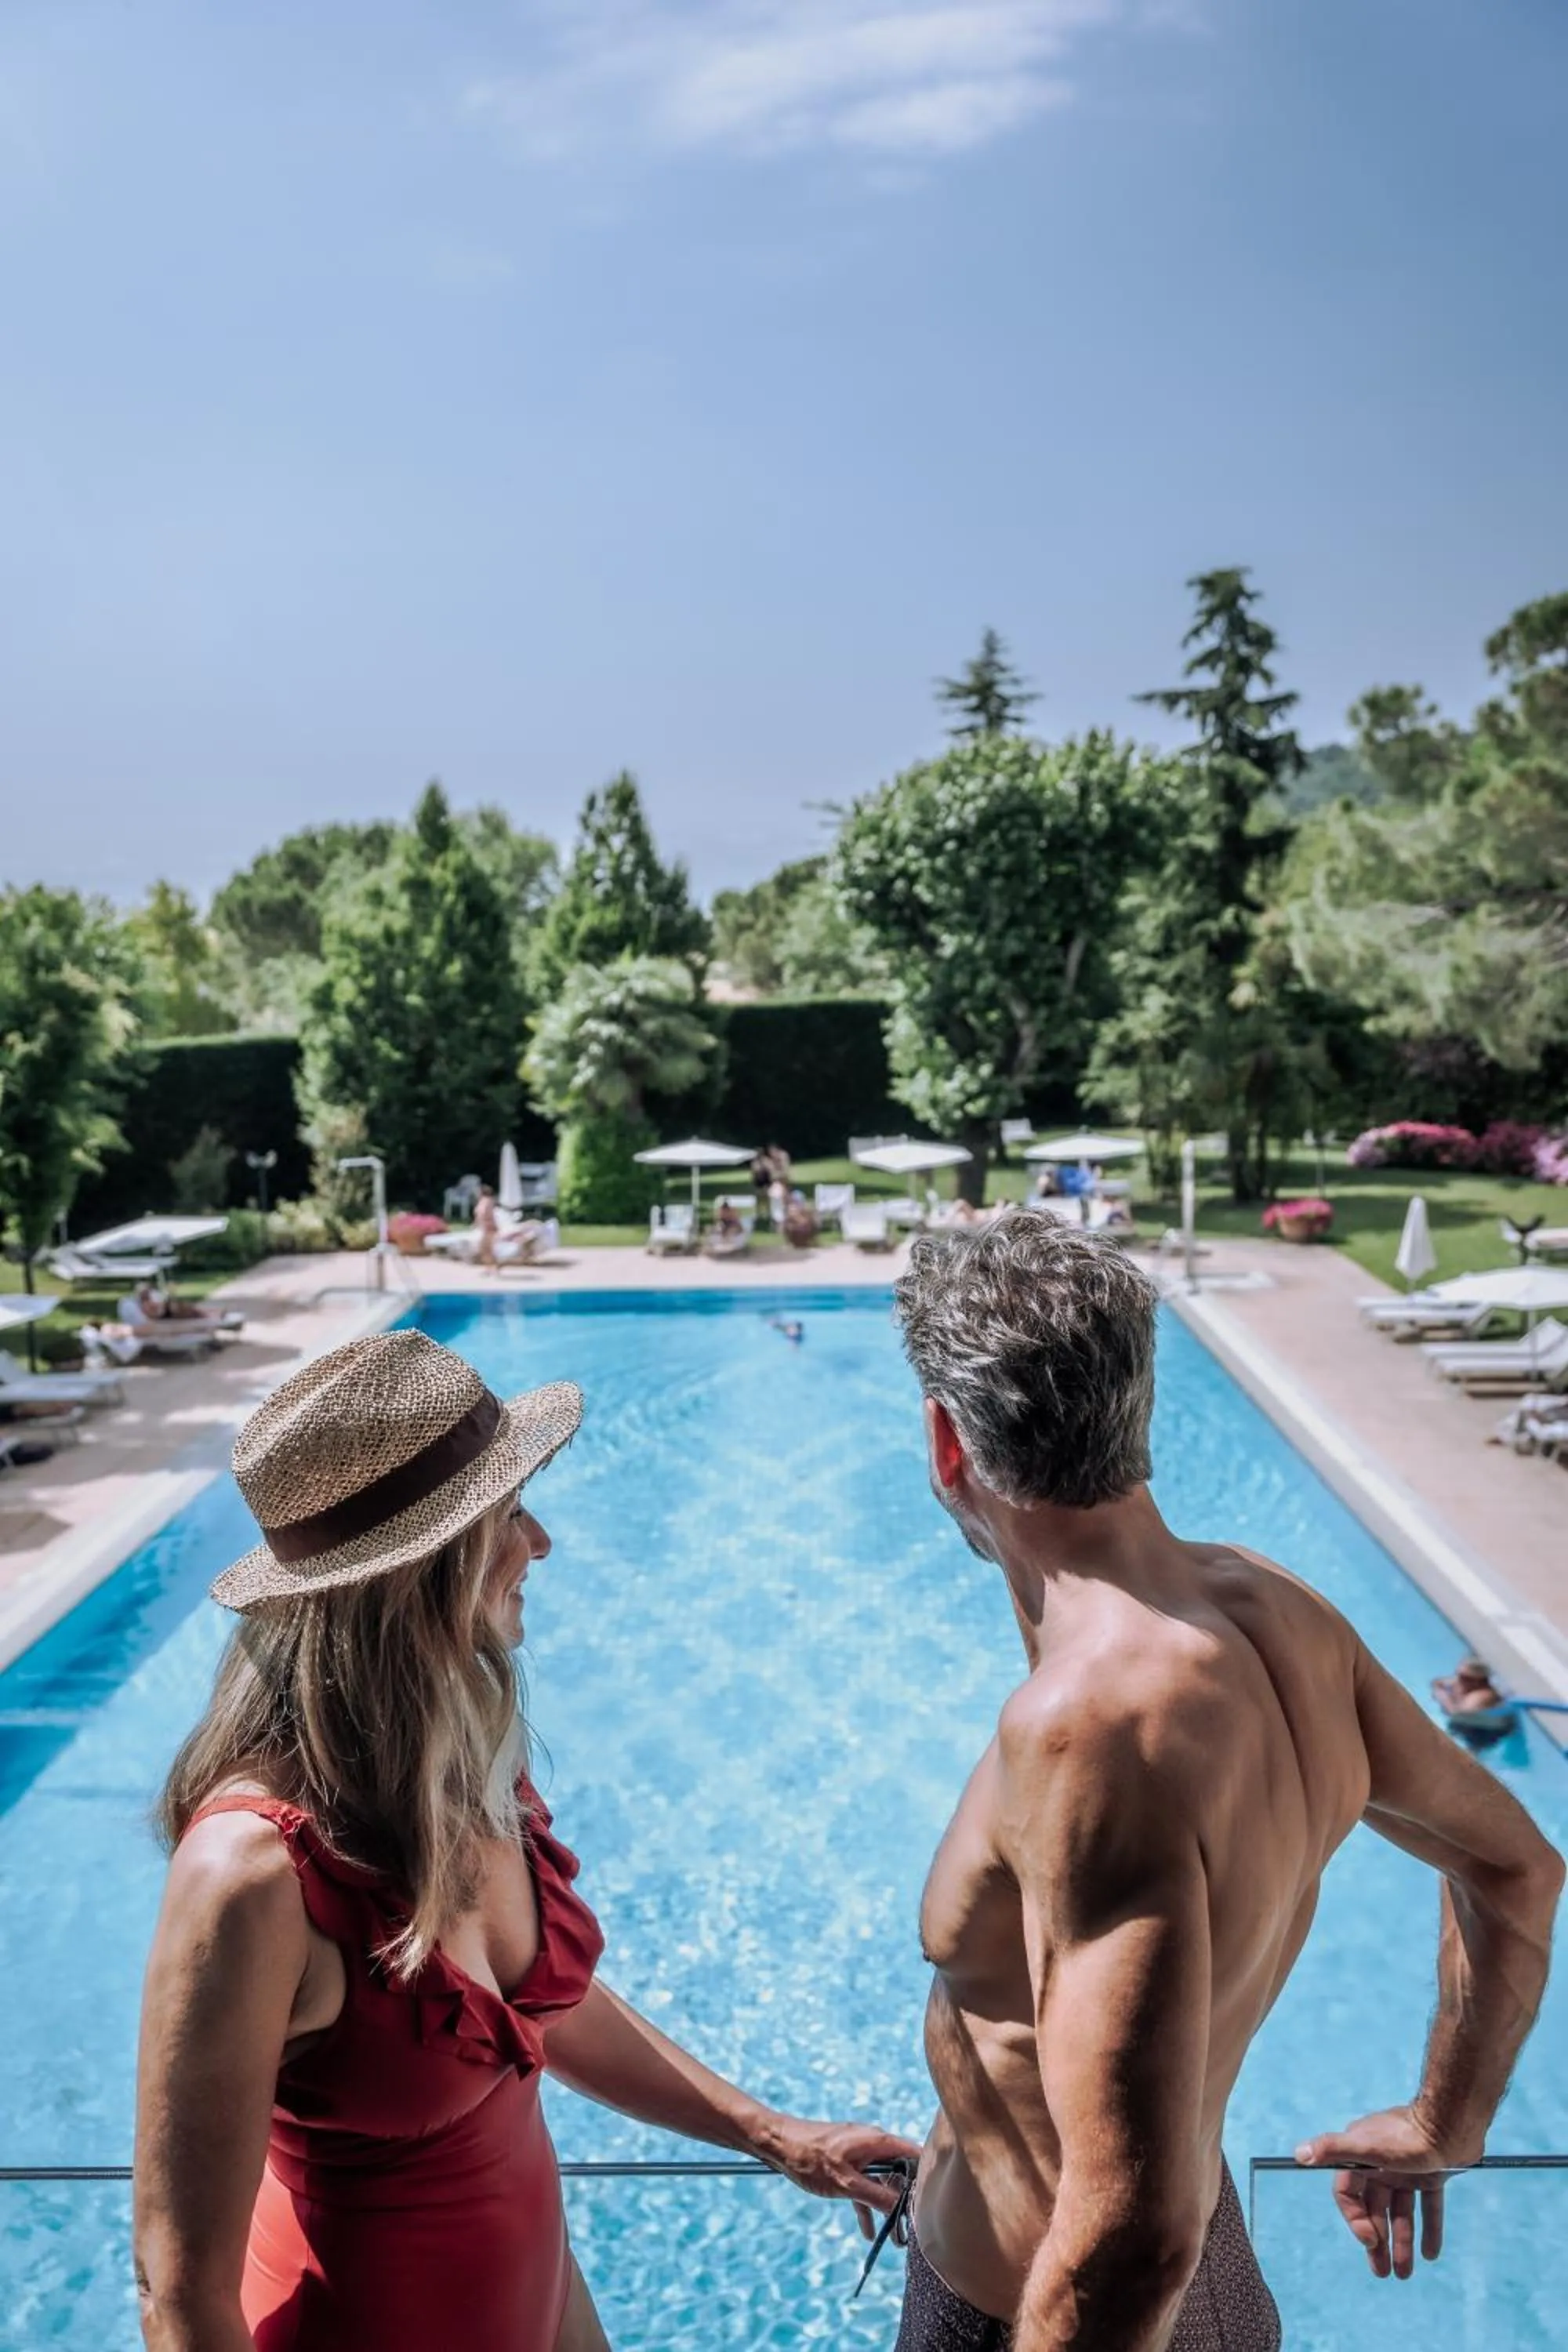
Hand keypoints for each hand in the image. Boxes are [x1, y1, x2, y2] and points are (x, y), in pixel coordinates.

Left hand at [757, 2114, 923, 2239]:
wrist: (778, 2144)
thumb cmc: (810, 2158)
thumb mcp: (845, 2183)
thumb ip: (876, 2195)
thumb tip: (903, 2207)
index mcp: (877, 2141)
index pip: (913, 2155)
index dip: (924, 2177)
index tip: (929, 2204)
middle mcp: (872, 2143)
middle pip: (898, 2172)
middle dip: (905, 2201)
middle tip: (910, 2230)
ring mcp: (858, 2152)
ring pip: (880, 2181)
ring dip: (886, 2207)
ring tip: (893, 2239)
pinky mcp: (845, 2161)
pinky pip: (863, 2184)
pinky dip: (866, 2204)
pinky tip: (866, 2231)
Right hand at [1295, 2105, 1478, 2279]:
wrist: (1452, 2123)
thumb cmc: (1408, 2137)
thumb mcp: (1367, 2146)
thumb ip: (1333, 2149)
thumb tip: (1299, 2154)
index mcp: (1361, 2156)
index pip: (1349, 2194)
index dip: (1356, 2220)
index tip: (1371, 2242)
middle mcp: (1381, 2164)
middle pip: (1375, 2209)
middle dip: (1378, 2242)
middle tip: (1383, 2274)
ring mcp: (1407, 2170)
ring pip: (1401, 2212)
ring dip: (1401, 2243)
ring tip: (1405, 2274)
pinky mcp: (1432, 2174)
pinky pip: (1427, 2206)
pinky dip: (1429, 2229)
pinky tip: (1430, 2254)